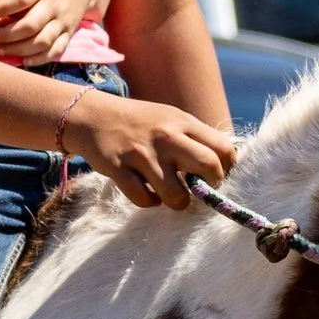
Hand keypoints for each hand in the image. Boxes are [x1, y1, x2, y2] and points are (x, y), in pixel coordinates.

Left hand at [0, 0, 112, 63]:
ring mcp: (63, 21)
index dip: (2, 9)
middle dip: (6, 35)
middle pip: (30, 25)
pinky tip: (21, 61)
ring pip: (42, 41)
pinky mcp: (69, 33)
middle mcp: (55, 5)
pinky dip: (39, 59)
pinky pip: (56, 50)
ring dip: (19, 50)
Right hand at [61, 90, 235, 210]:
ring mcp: (142, 153)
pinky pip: (145, 200)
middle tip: (199, 188)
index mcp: (183, 122)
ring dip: (178, 202)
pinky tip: (148, 193)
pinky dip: (150, 202)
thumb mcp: (171, 119)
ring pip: (177, 195)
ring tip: (171, 193)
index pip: (223, 148)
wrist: (92, 116)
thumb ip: (195, 138)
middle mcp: (166, 136)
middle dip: (210, 186)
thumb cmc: (140, 123)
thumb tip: (225, 165)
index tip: (216, 176)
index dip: (226, 168)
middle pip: (209, 167)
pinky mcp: (119, 169)